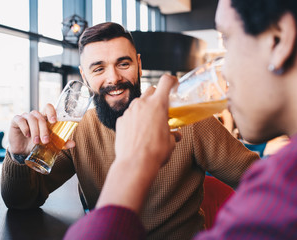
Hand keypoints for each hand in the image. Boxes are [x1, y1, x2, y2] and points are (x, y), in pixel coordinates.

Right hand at [8, 103, 75, 154]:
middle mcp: (35, 115)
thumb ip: (61, 143)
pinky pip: (20, 120)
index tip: (54, 121)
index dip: (51, 112)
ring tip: (36, 142)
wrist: (22, 151)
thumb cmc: (37, 144)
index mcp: (44, 118)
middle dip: (44, 129)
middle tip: (45, 141)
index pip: (48, 107)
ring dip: (35, 131)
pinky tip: (27, 135)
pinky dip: (25, 128)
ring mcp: (25, 117)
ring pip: (32, 119)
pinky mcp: (16, 120)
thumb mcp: (50, 144)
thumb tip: (73, 144)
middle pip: (41, 116)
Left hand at [97, 74, 180, 211]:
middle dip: (157, 96)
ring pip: (138, 102)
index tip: (174, 85)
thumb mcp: (170, 142)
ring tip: (149, 123)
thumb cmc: (156, 152)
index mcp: (158, 104)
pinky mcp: (121, 120)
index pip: (166, 81)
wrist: (135, 163)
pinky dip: (134, 119)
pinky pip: (129, 115)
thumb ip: (173, 134)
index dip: (172, 80)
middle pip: (151, 90)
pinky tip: (137, 133)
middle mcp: (142, 103)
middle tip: (161, 108)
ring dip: (145, 108)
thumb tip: (176, 135)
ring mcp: (130, 111)